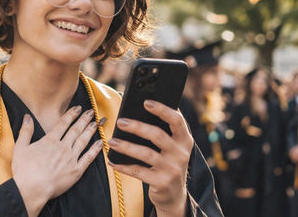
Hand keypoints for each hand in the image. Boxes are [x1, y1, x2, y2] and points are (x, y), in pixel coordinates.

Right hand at [12, 106, 102, 216]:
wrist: (32, 189)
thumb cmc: (24, 171)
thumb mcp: (20, 148)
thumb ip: (26, 131)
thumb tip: (27, 117)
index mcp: (50, 141)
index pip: (63, 123)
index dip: (72, 114)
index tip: (78, 108)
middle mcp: (63, 147)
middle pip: (76, 130)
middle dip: (84, 119)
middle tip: (91, 112)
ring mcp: (71, 158)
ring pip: (83, 141)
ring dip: (90, 131)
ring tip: (96, 123)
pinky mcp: (76, 171)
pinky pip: (88, 158)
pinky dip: (95, 150)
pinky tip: (100, 143)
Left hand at [108, 100, 192, 216]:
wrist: (175, 195)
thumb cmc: (169, 162)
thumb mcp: (173, 147)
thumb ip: (165, 131)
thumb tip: (142, 109)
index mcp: (185, 140)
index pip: (177, 120)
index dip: (162, 110)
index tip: (146, 102)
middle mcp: (181, 154)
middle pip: (158, 135)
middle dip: (137, 127)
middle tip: (121, 121)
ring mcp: (172, 169)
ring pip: (146, 154)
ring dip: (126, 146)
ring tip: (112, 141)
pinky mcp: (161, 183)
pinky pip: (138, 172)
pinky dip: (123, 166)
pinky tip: (112, 161)